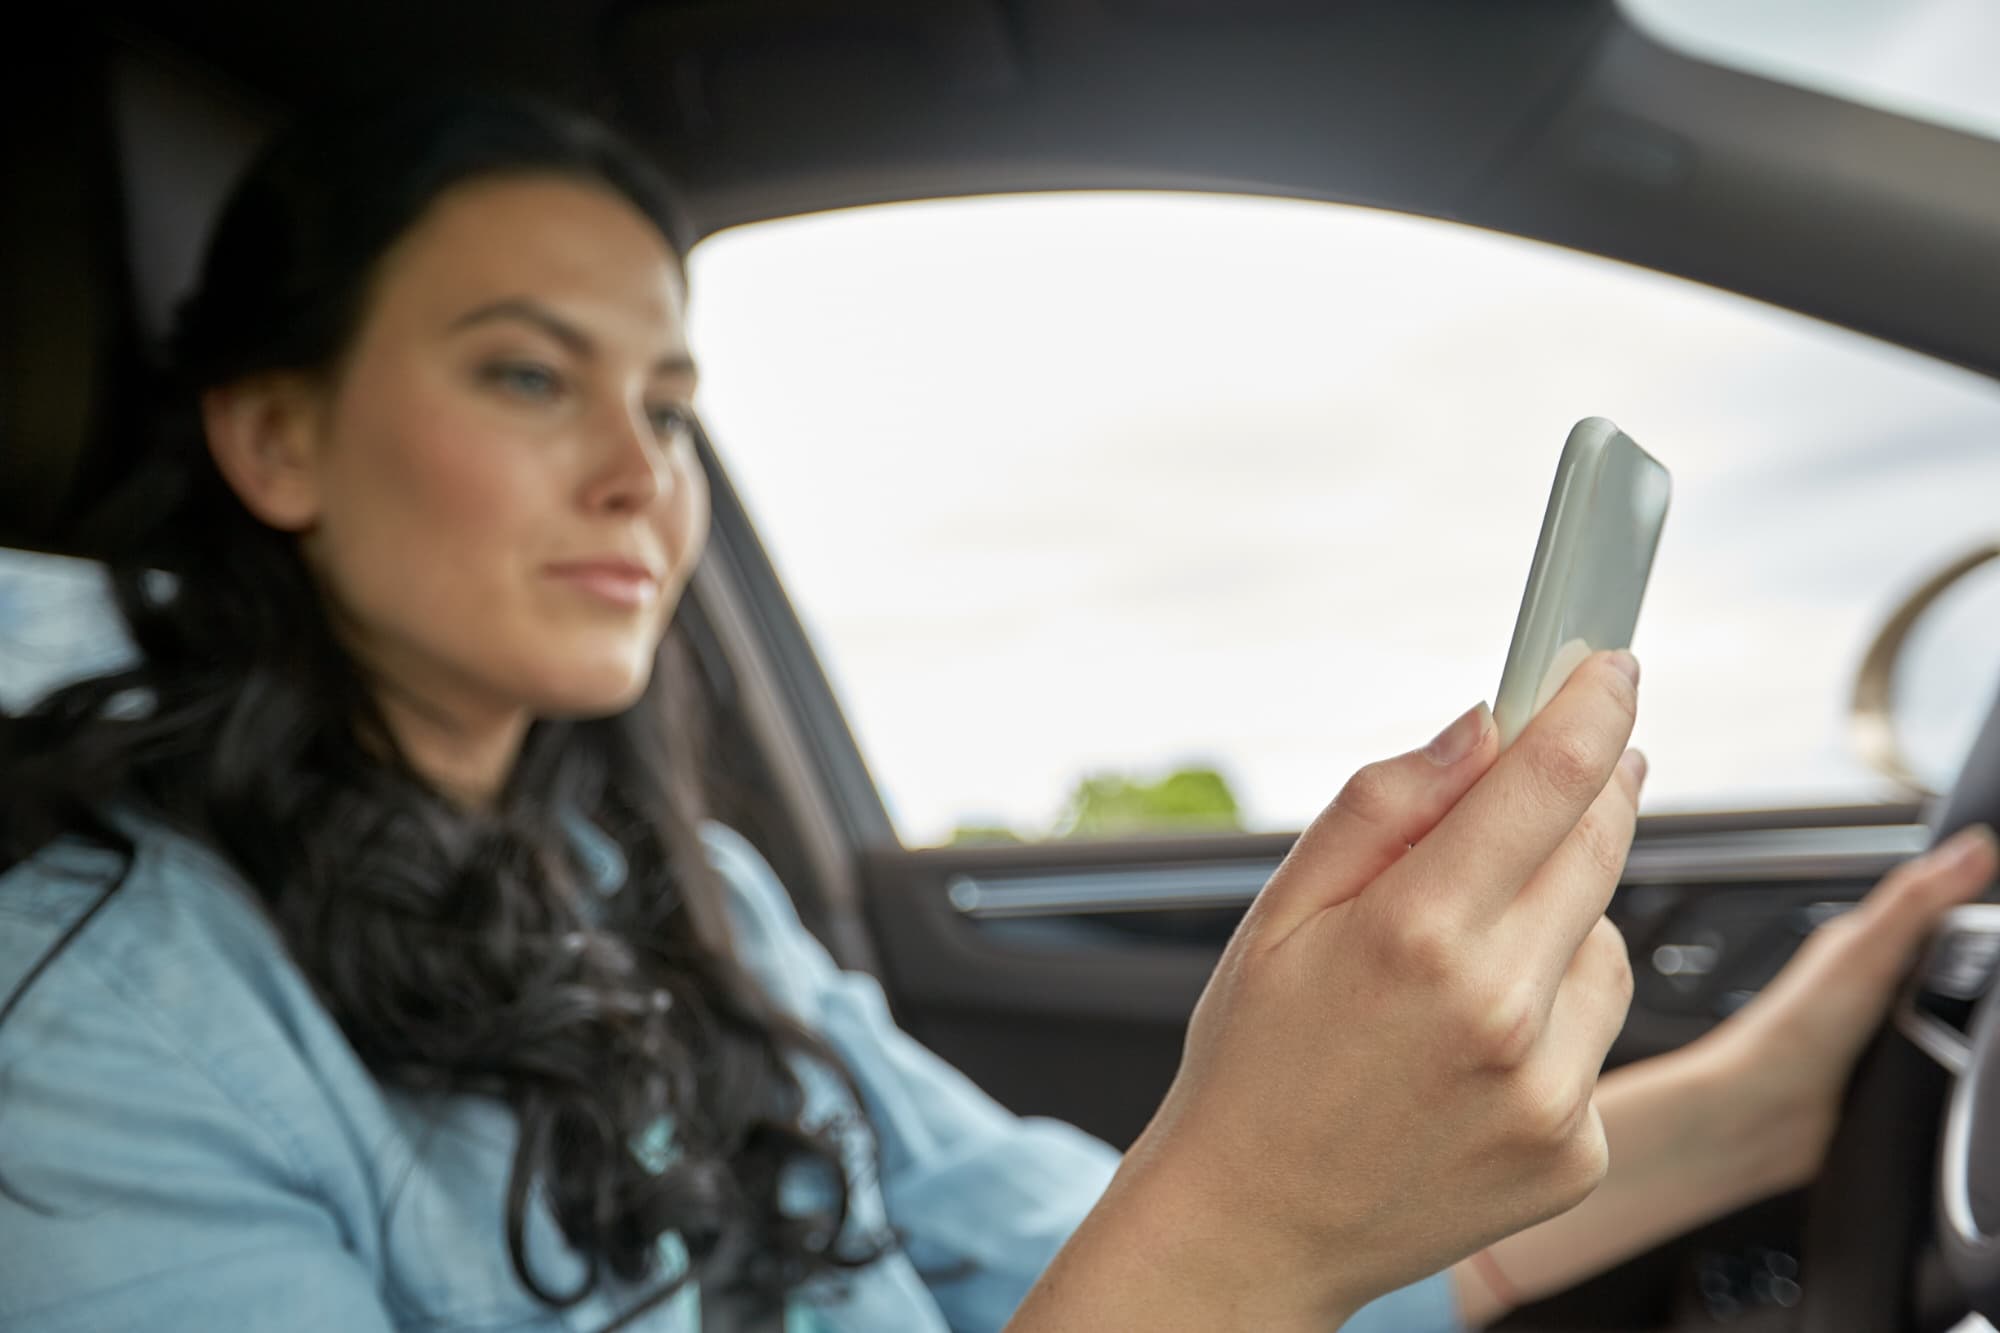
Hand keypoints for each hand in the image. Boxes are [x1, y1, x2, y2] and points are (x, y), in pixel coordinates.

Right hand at [1118, 652, 1644, 1324]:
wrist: (1255, 1224)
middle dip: (1590, 787)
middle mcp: (1500, 1012)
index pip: (1549, 782)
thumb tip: (1477, 729)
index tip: (1610, 668)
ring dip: (1563, 915)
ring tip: (1467, 962)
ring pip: (1608, 939)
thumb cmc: (1254, 1064)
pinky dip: (1558, 1010)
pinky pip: (1599, 1030)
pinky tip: (1478, 1042)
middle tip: (1562, 764)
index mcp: (1417, 935)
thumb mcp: (1279, 914)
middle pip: (1600, 844)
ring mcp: (1550, 1090)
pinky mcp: (1577, 1148)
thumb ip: (1381, 807)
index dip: (1592, 707)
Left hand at [1700, 822, 1999, 1189]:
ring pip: (1953, 1016)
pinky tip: (1978, 1072)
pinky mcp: (1894, 1077)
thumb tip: (1974, 846)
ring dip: (1976, 1025)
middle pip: (1954, 966)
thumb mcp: (1866, 953)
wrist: (1762, 1115)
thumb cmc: (1792, 1033)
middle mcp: (1875, 984)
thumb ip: (1918, 900)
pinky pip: (1946, 1063)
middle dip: (1985, 975)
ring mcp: (1886, 1032)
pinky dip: (1964, 1064)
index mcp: (1867, 943)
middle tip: (1998, 988)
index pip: (1940, 910)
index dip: (1980, 904)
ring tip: (1991, 1029)